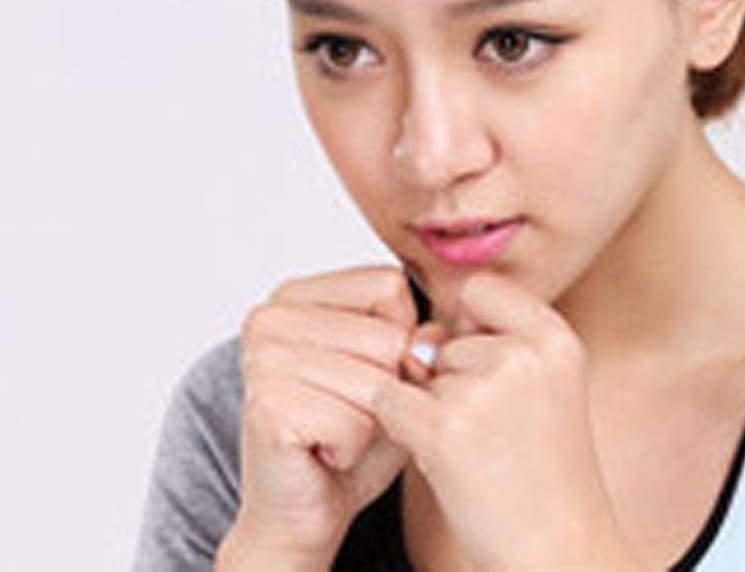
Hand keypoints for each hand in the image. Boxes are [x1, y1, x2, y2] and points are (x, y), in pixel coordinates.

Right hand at [232, 263, 419, 562]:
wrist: (300, 513)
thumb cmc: (348, 438)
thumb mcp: (395, 373)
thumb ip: (416, 340)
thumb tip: (430, 337)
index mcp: (296, 294)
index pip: (387, 284)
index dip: (401, 336)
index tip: (371, 372)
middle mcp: (270, 317)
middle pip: (386, 336)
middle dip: (389, 387)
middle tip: (351, 413)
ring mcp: (262, 358)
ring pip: (375, 381)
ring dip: (373, 421)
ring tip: (338, 431)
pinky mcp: (266, 406)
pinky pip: (354, 422)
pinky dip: (353, 449)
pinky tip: (324, 454)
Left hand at [377, 271, 643, 570]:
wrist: (558, 552)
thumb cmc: (546, 475)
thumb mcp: (543, 387)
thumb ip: (488, 343)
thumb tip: (420, 334)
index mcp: (555, 339)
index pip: (482, 287)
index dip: (468, 324)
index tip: (481, 364)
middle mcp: (524, 355)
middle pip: (444, 335)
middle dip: (447, 377)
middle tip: (488, 429)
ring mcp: (485, 390)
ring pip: (415, 369)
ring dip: (428, 406)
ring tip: (474, 449)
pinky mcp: (445, 429)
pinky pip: (389, 401)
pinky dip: (400, 427)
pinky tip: (440, 459)